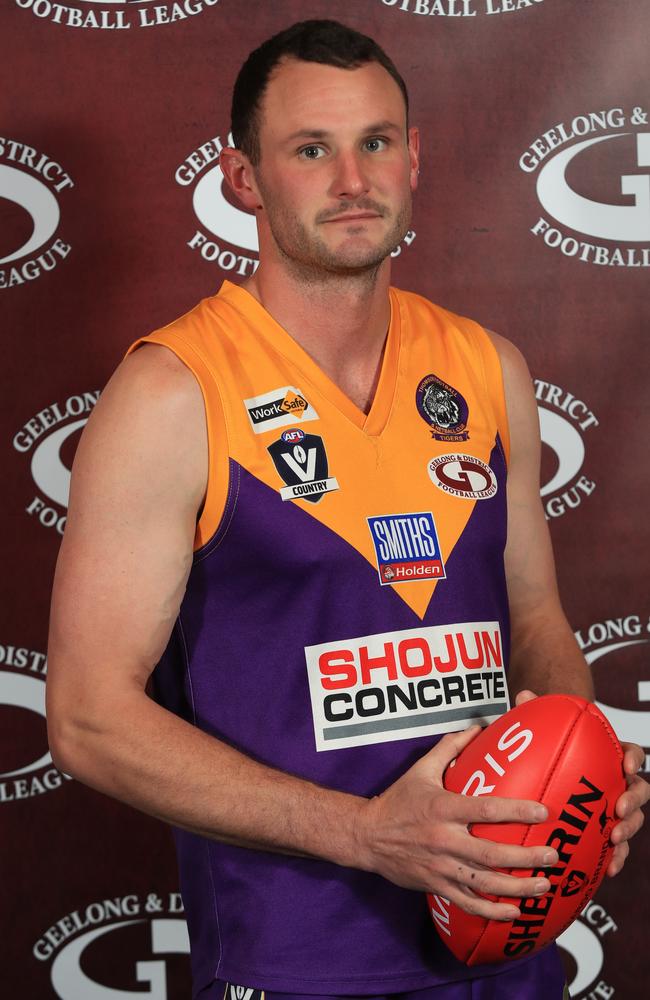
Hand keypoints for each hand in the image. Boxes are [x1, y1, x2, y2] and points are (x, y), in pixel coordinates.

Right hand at [356, 726, 557, 921]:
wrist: (367, 836)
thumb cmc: (398, 800)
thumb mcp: (421, 769)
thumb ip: (449, 748)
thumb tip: (477, 727)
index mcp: (444, 808)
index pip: (485, 809)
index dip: (516, 811)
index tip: (543, 812)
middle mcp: (444, 839)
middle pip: (492, 853)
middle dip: (526, 857)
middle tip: (553, 855)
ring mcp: (441, 866)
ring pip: (484, 883)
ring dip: (517, 888)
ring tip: (544, 885)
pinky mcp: (437, 885)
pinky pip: (468, 903)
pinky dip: (492, 911)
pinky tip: (514, 912)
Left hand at [514, 690, 648, 877]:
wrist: (554, 774)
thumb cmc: (554, 752)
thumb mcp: (545, 733)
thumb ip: (537, 713)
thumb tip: (524, 694)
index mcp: (610, 757)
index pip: (631, 753)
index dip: (633, 758)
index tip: (625, 764)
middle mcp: (618, 784)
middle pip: (638, 790)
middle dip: (633, 801)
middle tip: (618, 809)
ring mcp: (615, 809)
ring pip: (632, 820)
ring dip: (628, 831)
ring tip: (614, 840)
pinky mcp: (606, 832)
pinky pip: (618, 846)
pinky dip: (617, 857)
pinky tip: (609, 869)